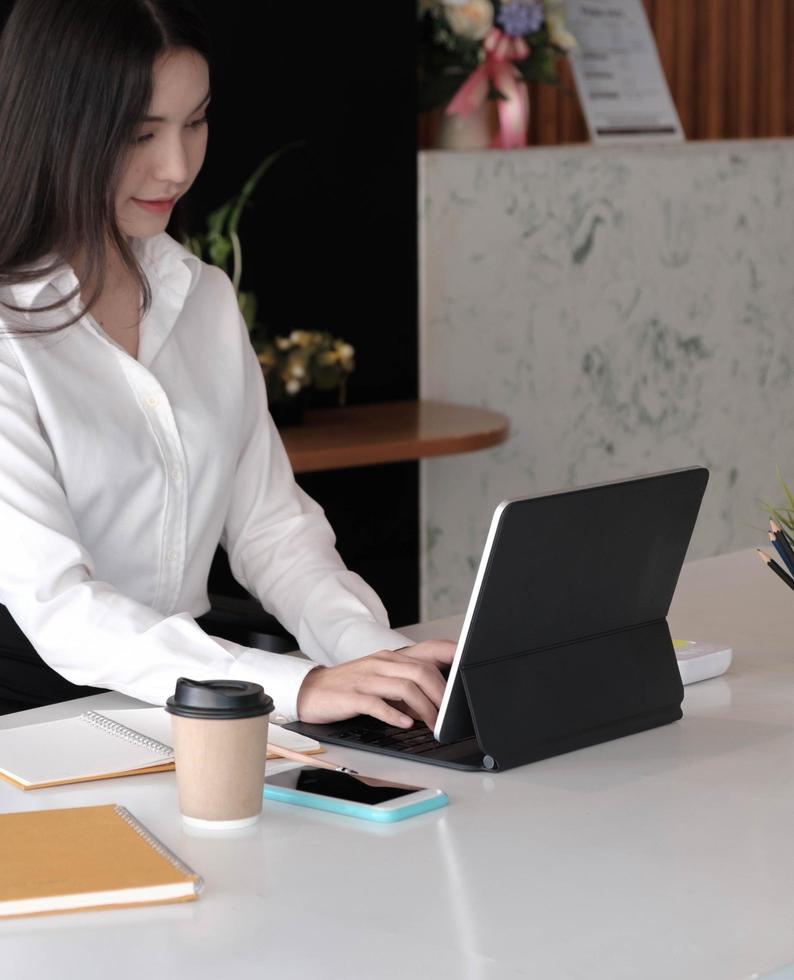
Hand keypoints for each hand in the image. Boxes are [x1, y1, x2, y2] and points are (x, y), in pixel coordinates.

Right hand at [296, 639, 456, 729]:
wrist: (309, 690)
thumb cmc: (348, 687)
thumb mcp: (380, 681)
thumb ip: (405, 688)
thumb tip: (434, 704)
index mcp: (390, 658)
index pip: (427, 652)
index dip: (450, 658)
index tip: (467, 670)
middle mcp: (380, 663)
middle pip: (421, 672)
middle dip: (441, 694)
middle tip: (450, 715)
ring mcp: (366, 678)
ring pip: (405, 687)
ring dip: (424, 708)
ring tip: (433, 724)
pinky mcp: (352, 696)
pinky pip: (377, 703)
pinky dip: (394, 715)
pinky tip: (405, 724)